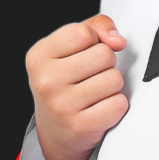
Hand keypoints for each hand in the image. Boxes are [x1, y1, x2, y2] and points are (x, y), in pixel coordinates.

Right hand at [26, 15, 128, 159]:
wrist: (56, 132)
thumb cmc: (68, 80)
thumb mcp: (72, 46)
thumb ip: (97, 27)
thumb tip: (117, 40)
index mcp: (39, 55)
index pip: (84, 32)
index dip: (93, 41)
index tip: (82, 55)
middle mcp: (46, 81)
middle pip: (104, 54)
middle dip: (105, 64)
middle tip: (89, 78)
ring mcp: (61, 106)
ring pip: (114, 78)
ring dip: (111, 86)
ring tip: (93, 94)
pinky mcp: (80, 127)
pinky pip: (119, 104)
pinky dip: (115, 106)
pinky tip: (98, 110)